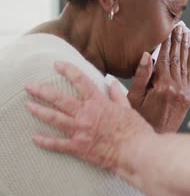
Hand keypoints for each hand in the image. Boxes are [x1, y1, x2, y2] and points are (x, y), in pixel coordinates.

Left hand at [24, 61, 153, 170]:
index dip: (67, 70)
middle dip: (42, 91)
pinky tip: (35, 137)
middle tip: (30, 86)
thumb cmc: (135, 130)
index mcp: (98, 102)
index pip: (80, 81)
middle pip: (59, 99)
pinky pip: (57, 144)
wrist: (136, 151)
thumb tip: (112, 83)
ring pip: (54, 118)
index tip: (57, 64)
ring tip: (28, 105)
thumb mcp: (127, 108)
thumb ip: (117, 95)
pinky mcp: (78, 147)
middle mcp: (86, 114)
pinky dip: (45, 141)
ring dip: (39, 111)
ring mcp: (80, 131)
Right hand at [127, 26, 189, 132]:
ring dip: (186, 49)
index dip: (167, 44)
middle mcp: (176, 89)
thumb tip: (147, 56)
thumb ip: (142, 76)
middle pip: (177, 60)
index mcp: (162, 87)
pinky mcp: (187, 99)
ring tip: (187, 35)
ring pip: (185, 67)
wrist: (155, 139)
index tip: (169, 31)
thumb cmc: (140, 119)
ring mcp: (184, 94)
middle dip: (178, 42)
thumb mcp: (134, 98)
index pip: (164, 59)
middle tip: (180, 28)